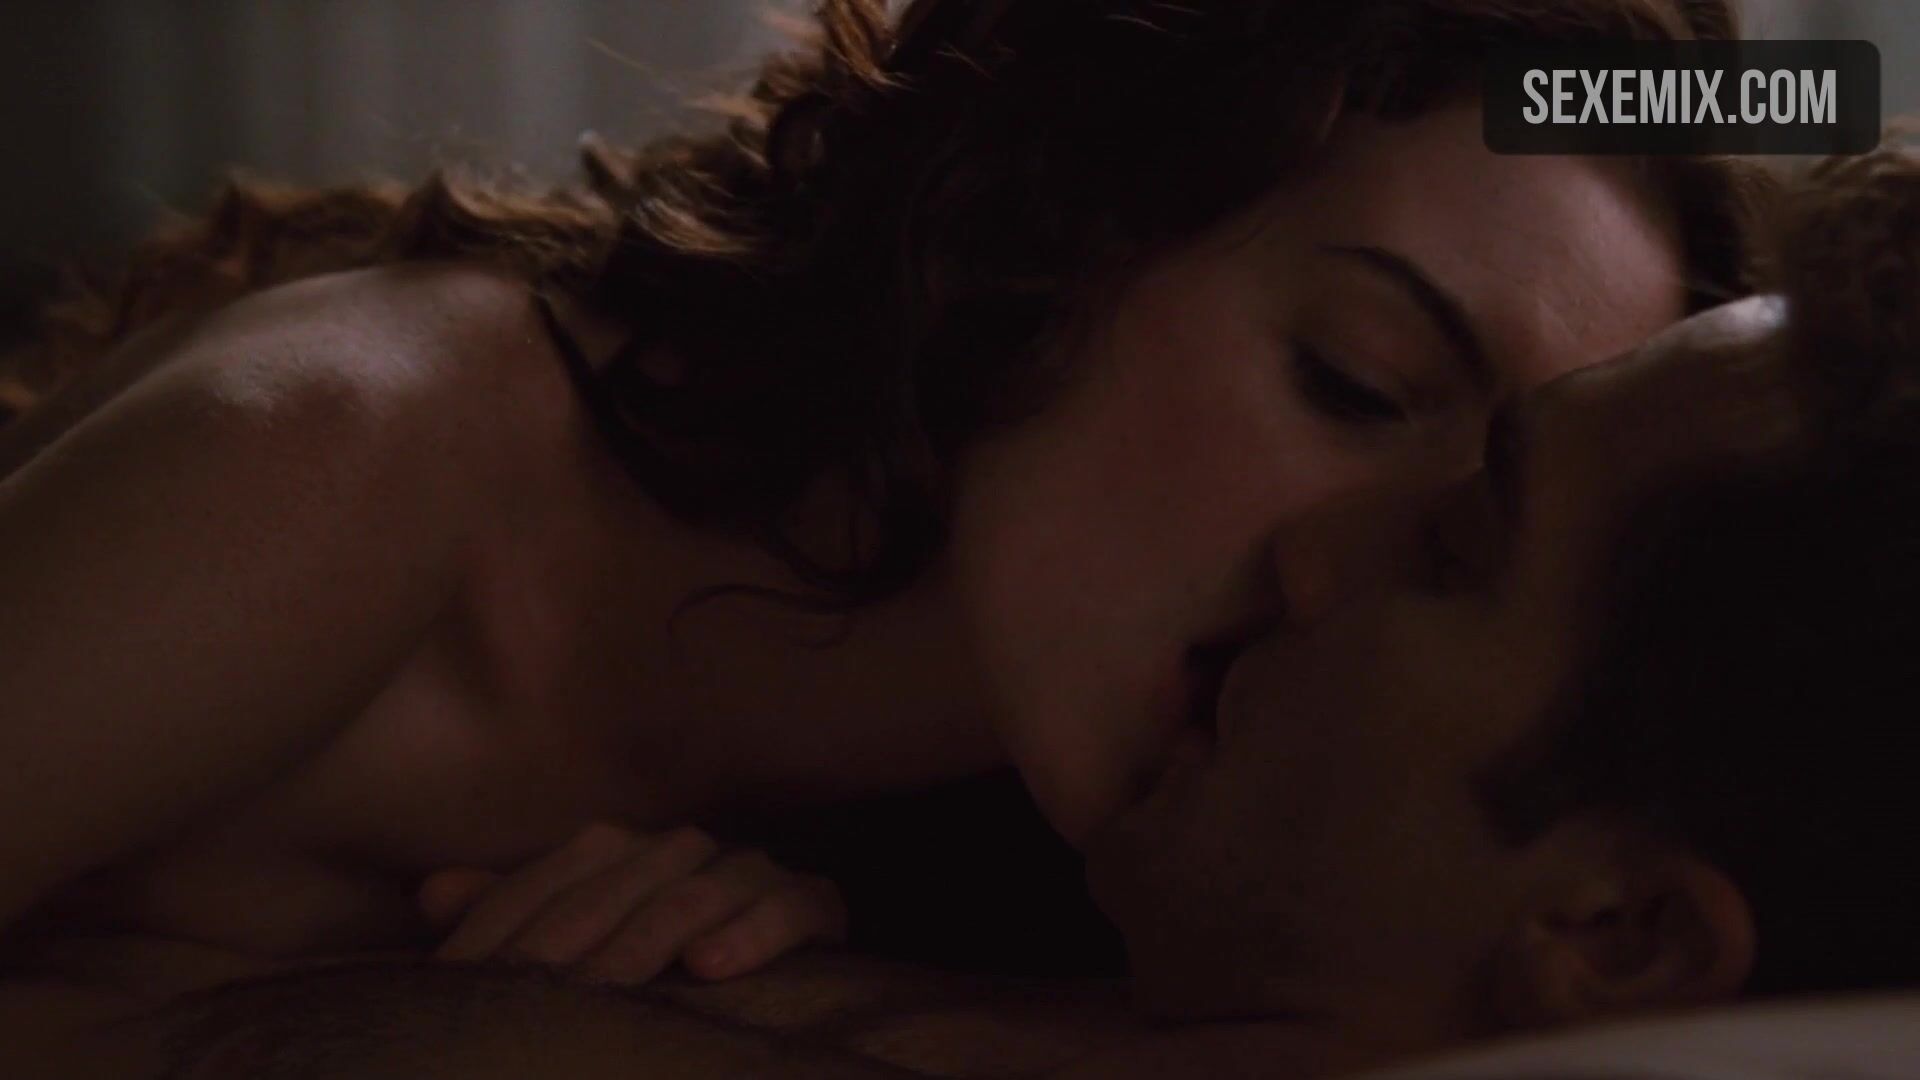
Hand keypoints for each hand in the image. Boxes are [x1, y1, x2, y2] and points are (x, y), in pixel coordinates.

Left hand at [418, 822, 846, 984]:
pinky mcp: (811, 902)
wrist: (765, 954)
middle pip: (614, 887)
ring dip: (646, 940)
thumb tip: (431, 895)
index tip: (458, 984)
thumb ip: (513, 912)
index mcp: (618, 849)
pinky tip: (709, 967)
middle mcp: (680, 848)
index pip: (547, 882)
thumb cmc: (655, 958)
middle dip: (566, 944)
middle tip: (527, 996)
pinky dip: (750, 933)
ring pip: (693, 894)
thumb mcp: (580, 940)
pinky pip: (789, 907)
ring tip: (606, 988)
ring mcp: (748, 871)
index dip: (500, 930)